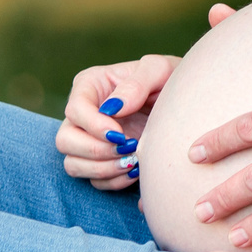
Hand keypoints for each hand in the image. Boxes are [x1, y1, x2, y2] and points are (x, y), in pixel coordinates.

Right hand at [56, 54, 179, 190]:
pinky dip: (114, 181)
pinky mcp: (101, 161)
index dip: (94, 126)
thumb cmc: (169, 80)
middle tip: (128, 148)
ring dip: (103, 169)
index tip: (121, 134)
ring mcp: (89, 140)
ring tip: (133, 161)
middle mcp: (83, 114)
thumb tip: (113, 108)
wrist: (186, 105)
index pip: (75, 110)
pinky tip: (136, 170)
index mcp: (90, 85)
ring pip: (73, 164)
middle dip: (96, 150)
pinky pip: (94, 181)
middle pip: (65, 140)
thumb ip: (137, 83)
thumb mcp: (160, 70)